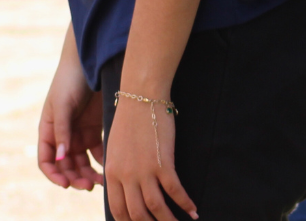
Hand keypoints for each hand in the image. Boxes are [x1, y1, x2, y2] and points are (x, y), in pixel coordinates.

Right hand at [38, 36, 104, 190]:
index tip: (66, 184)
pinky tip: (110, 167)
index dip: (54, 175)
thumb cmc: (70, 80)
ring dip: (89, 175)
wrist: (90, 62)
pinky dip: (102, 163)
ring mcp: (79, 134)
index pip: (47, 160)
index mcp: (49, 130)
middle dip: (75, 178)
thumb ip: (62, 132)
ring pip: (82, 164)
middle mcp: (63, 136)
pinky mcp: (96, 130)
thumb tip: (60, 159)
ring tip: (101, 182)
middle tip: (89, 186)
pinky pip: (98, 154)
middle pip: (66, 166)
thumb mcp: (63, 105)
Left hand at [105, 93, 195, 219]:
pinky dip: (185, 204)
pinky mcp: (162, 162)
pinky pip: (175, 191)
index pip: (118, 210)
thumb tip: (127, 189)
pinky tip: (194, 211)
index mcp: (111, 172)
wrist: (141, 97)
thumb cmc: (129, 120)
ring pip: (156, 208)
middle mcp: (125, 175)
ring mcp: (144, 170)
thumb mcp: (115, 148)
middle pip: (137, 214)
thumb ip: (119, 169)